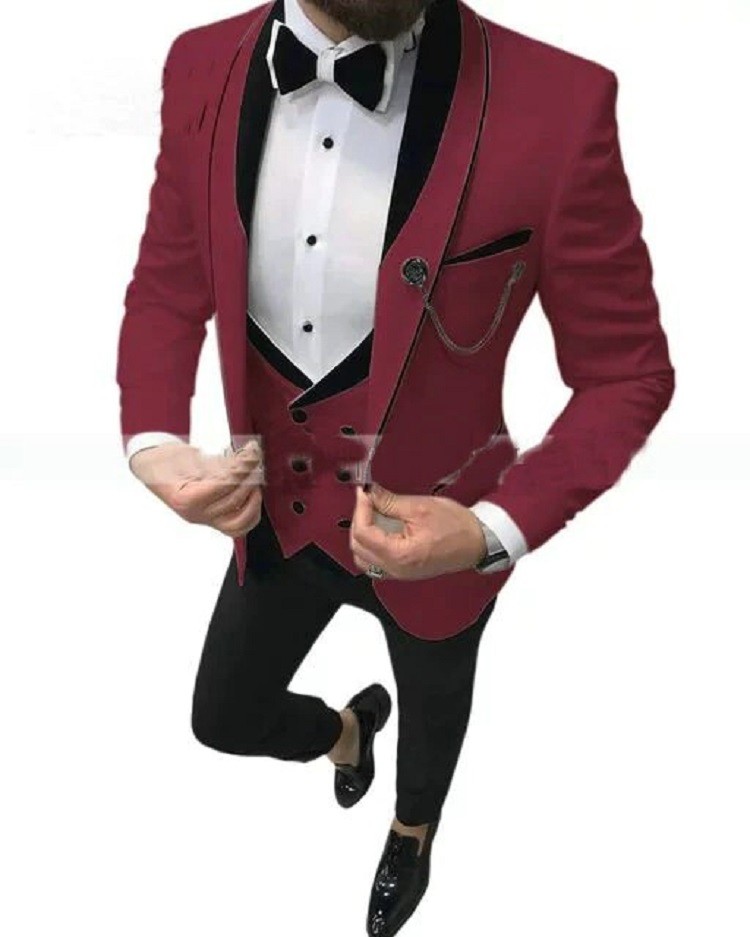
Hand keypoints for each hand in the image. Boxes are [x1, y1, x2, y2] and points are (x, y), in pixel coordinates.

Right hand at [129, 441, 263, 538]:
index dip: (240, 471)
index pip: (221, 487)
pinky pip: (238, 527)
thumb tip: (244, 460)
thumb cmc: (166, 460)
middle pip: (232, 501)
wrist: (155, 468)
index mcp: (184, 499)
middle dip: (248, 477)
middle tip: (254, 458)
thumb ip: (215, 462)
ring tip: (254, 478)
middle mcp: (195, 515)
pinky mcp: (213, 521)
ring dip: (253, 497)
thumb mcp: (185, 455)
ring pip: (239, 521)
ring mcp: (205, 520)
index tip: (250, 455)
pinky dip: (251, 513)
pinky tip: (254, 495)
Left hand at [349, 482, 486, 579]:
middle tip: (368, 499)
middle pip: (358, 547)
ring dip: (363, 535)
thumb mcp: (420, 507)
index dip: (361, 509)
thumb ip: (389, 501)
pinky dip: (371, 545)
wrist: (478, 542)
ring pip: (363, 557)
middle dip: (359, 520)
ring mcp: (398, 573)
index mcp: (399, 555)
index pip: (363, 533)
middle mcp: (395, 569)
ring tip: (373, 513)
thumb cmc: (456, 526)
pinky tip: (380, 528)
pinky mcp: (403, 571)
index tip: (365, 491)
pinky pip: (375, 562)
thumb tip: (369, 492)